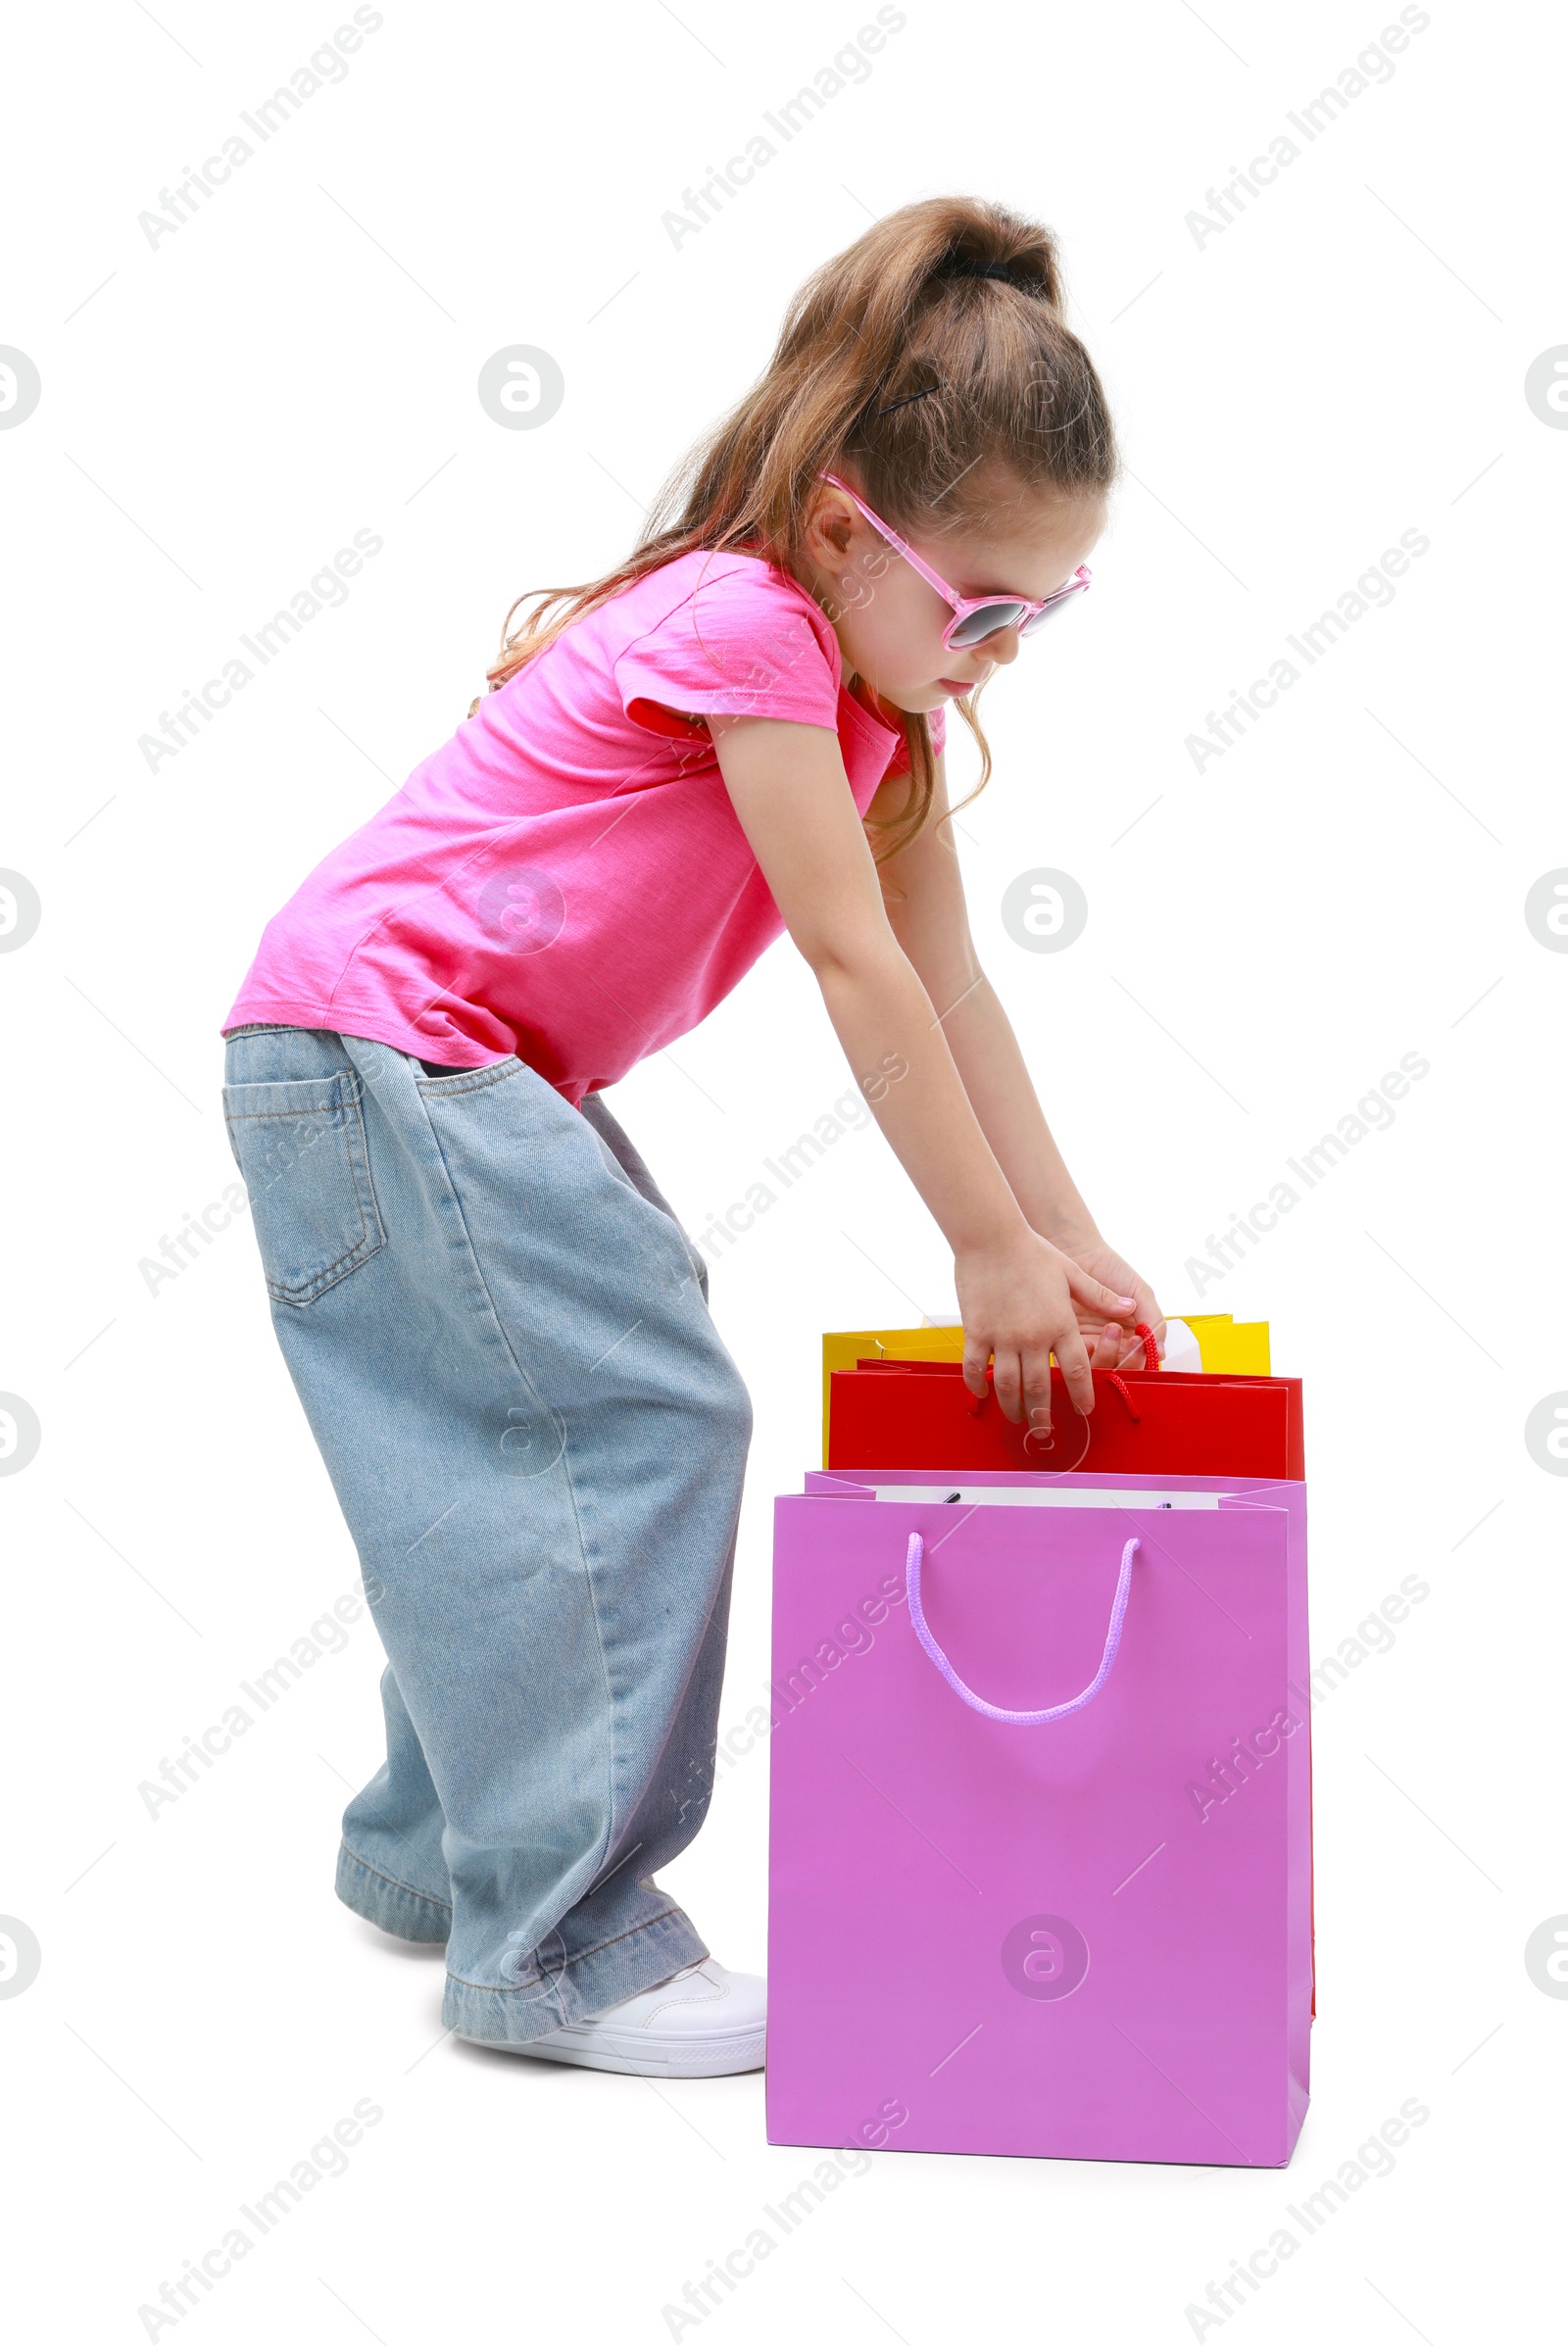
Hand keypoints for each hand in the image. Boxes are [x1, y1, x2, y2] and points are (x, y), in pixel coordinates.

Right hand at [955, 1231, 1140, 1434]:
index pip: (1078, 1368)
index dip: (1083, 1393)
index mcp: (1060, 1323)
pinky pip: (976, 1367)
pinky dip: (978, 1385)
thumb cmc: (1034, 1252)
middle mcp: (1034, 1336)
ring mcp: (1003, 1336)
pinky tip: (982, 1394)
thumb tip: (1130, 1310)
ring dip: (1013, 1406)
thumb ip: (1100, 1296)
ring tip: (1017, 1418)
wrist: (992, 1237)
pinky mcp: (978, 1331)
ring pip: (1008, 1384)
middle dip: (1044, 1414)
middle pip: (1041, 1387)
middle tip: (1045, 1431)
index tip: (1084, 1409)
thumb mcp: (1073, 1273)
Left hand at [1057, 1237, 1166, 1371]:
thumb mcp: (1140, 1293)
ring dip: (1105, 1356)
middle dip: (1123, 1359)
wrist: (1078, 1253)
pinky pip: (1076, 1361)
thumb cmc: (1111, 1270)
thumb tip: (1160, 1352)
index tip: (1139, 1341)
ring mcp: (1090, 1345)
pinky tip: (1085, 1340)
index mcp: (1133, 1336)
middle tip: (1120, 1334)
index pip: (1140, 1361)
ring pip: (1100, 1370)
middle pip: (1121, 1370)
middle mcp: (1112, 1345)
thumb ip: (1153, 1320)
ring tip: (1108, 1330)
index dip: (1141, 1358)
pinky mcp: (1068, 1342)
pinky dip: (1082, 1355)